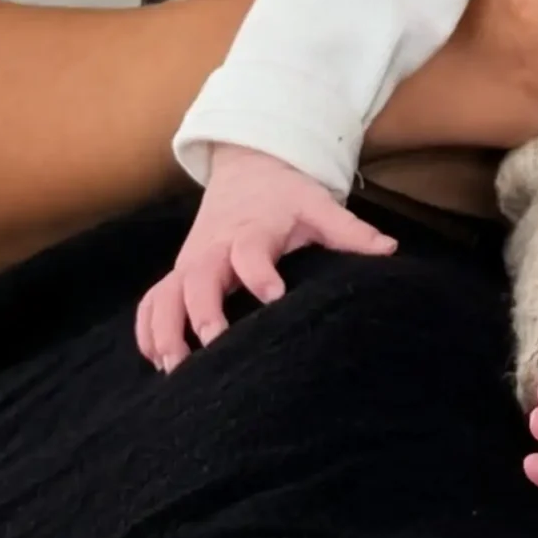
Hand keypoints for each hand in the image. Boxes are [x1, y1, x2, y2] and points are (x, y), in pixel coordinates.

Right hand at [135, 144, 395, 369]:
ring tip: (174, 368)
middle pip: (199, 278)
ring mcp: (190, 262)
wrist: (248, 169)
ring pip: (165, 295)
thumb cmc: (287, 197)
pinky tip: (157, 361)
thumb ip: (350, 231)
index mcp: (252, 230)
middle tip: (214, 345)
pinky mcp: (177, 273)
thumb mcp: (319, 205)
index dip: (259, 273)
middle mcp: (215, 247)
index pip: (251, 251)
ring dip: (164, 329)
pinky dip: (148, 329)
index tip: (274, 297)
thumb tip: (390, 249)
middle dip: (203, 311)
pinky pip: (151, 302)